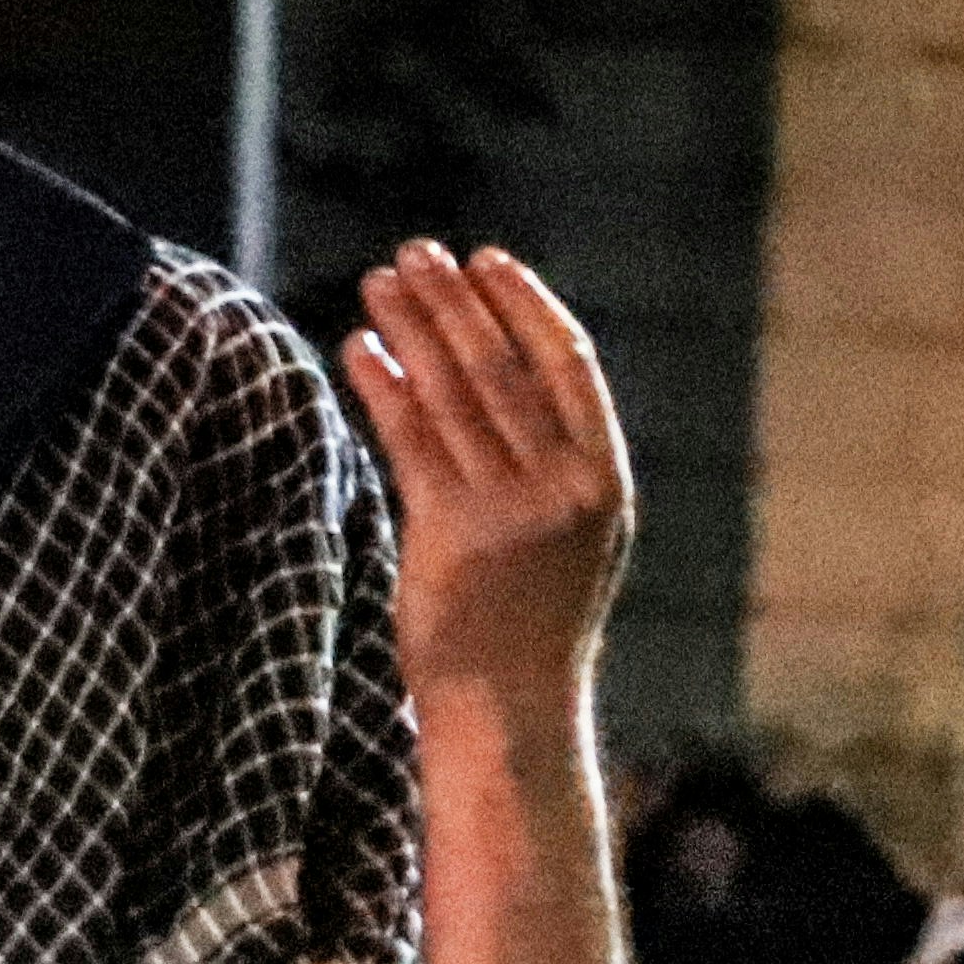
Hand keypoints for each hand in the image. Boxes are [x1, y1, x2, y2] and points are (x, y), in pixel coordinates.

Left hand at [347, 243, 632, 719]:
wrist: (510, 712)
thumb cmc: (533, 624)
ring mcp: (508, 509)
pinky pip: (410, 437)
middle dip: (454, 301)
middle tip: (415, 252)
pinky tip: (359, 349)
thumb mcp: (572, 538)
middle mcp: (562, 488)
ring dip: (412, 329)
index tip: (485, 261)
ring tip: (380, 283)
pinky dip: (383, 385)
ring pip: (452, 393)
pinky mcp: (450, 531)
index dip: (523, 304)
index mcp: (605, 481)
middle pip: (500, 366)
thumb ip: (552, 461)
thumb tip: (492, 368)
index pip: (568, 363)